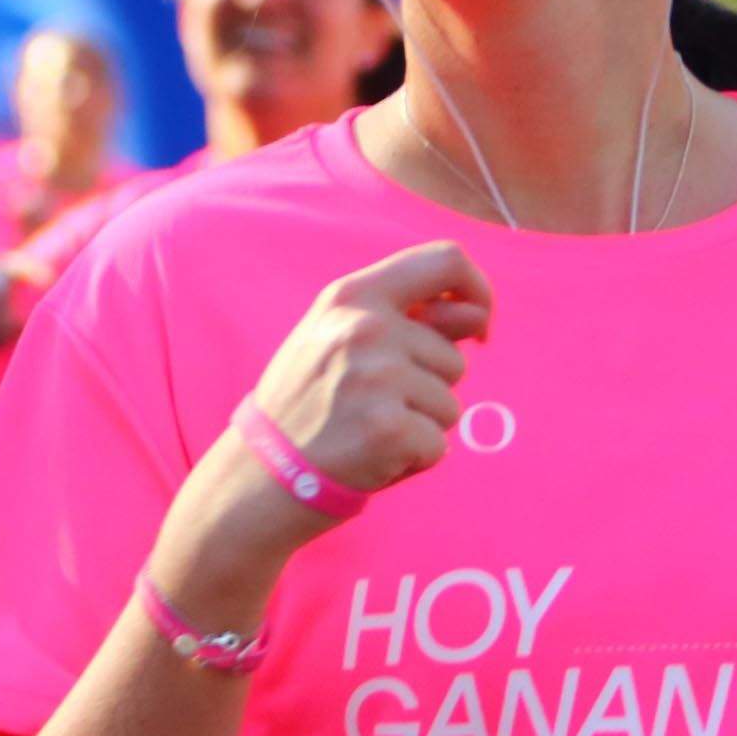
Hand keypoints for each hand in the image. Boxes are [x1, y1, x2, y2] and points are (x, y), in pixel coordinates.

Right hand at [148, 244, 492, 620]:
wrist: (258, 475)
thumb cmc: (305, 407)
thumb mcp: (335, 340)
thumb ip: (405, 320)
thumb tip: (477, 316)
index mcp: (352, 296)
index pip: (445, 260)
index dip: (477, 289)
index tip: (479, 326)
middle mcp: (367, 328)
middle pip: (453, 357)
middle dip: (427, 391)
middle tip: (370, 409)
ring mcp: (378, 377)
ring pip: (450, 405)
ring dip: (420, 428)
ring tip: (366, 432)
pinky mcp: (389, 428)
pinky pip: (439, 445)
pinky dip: (415, 461)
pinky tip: (372, 459)